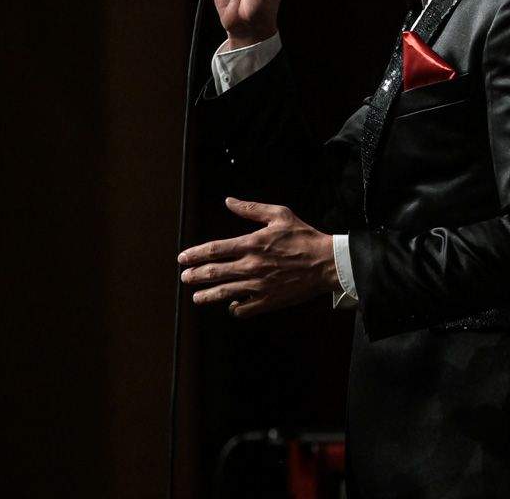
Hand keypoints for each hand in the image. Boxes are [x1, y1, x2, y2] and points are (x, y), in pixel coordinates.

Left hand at [178, 197, 338, 317]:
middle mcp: (251, 266)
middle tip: (185, 278)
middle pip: (214, 273)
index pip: (214, 250)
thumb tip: (229, 201)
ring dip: (207, 296)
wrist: (326, 263)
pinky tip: (232, 305)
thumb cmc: (304, 236)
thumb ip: (251, 209)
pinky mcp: (268, 301)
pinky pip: (244, 309)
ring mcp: (258, 286)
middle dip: (195, 276)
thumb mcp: (279, 215)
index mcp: (252, 244)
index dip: (195, 254)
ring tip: (197, 297)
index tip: (183, 258)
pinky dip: (235, 308)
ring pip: (224, 293)